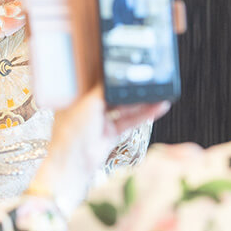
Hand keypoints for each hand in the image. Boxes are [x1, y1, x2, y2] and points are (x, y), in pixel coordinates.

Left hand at [28, 85, 168, 207]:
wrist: (74, 163)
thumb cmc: (72, 132)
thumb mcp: (87, 103)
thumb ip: (102, 89)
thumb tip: (114, 76)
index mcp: (76, 97)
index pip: (96, 81)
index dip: (112, 75)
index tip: (127, 67)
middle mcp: (87, 108)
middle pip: (113, 95)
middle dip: (130, 89)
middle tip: (147, 80)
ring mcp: (99, 122)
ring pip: (123, 108)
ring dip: (141, 102)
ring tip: (159, 93)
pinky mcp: (110, 134)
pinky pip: (129, 121)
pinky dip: (143, 115)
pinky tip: (157, 108)